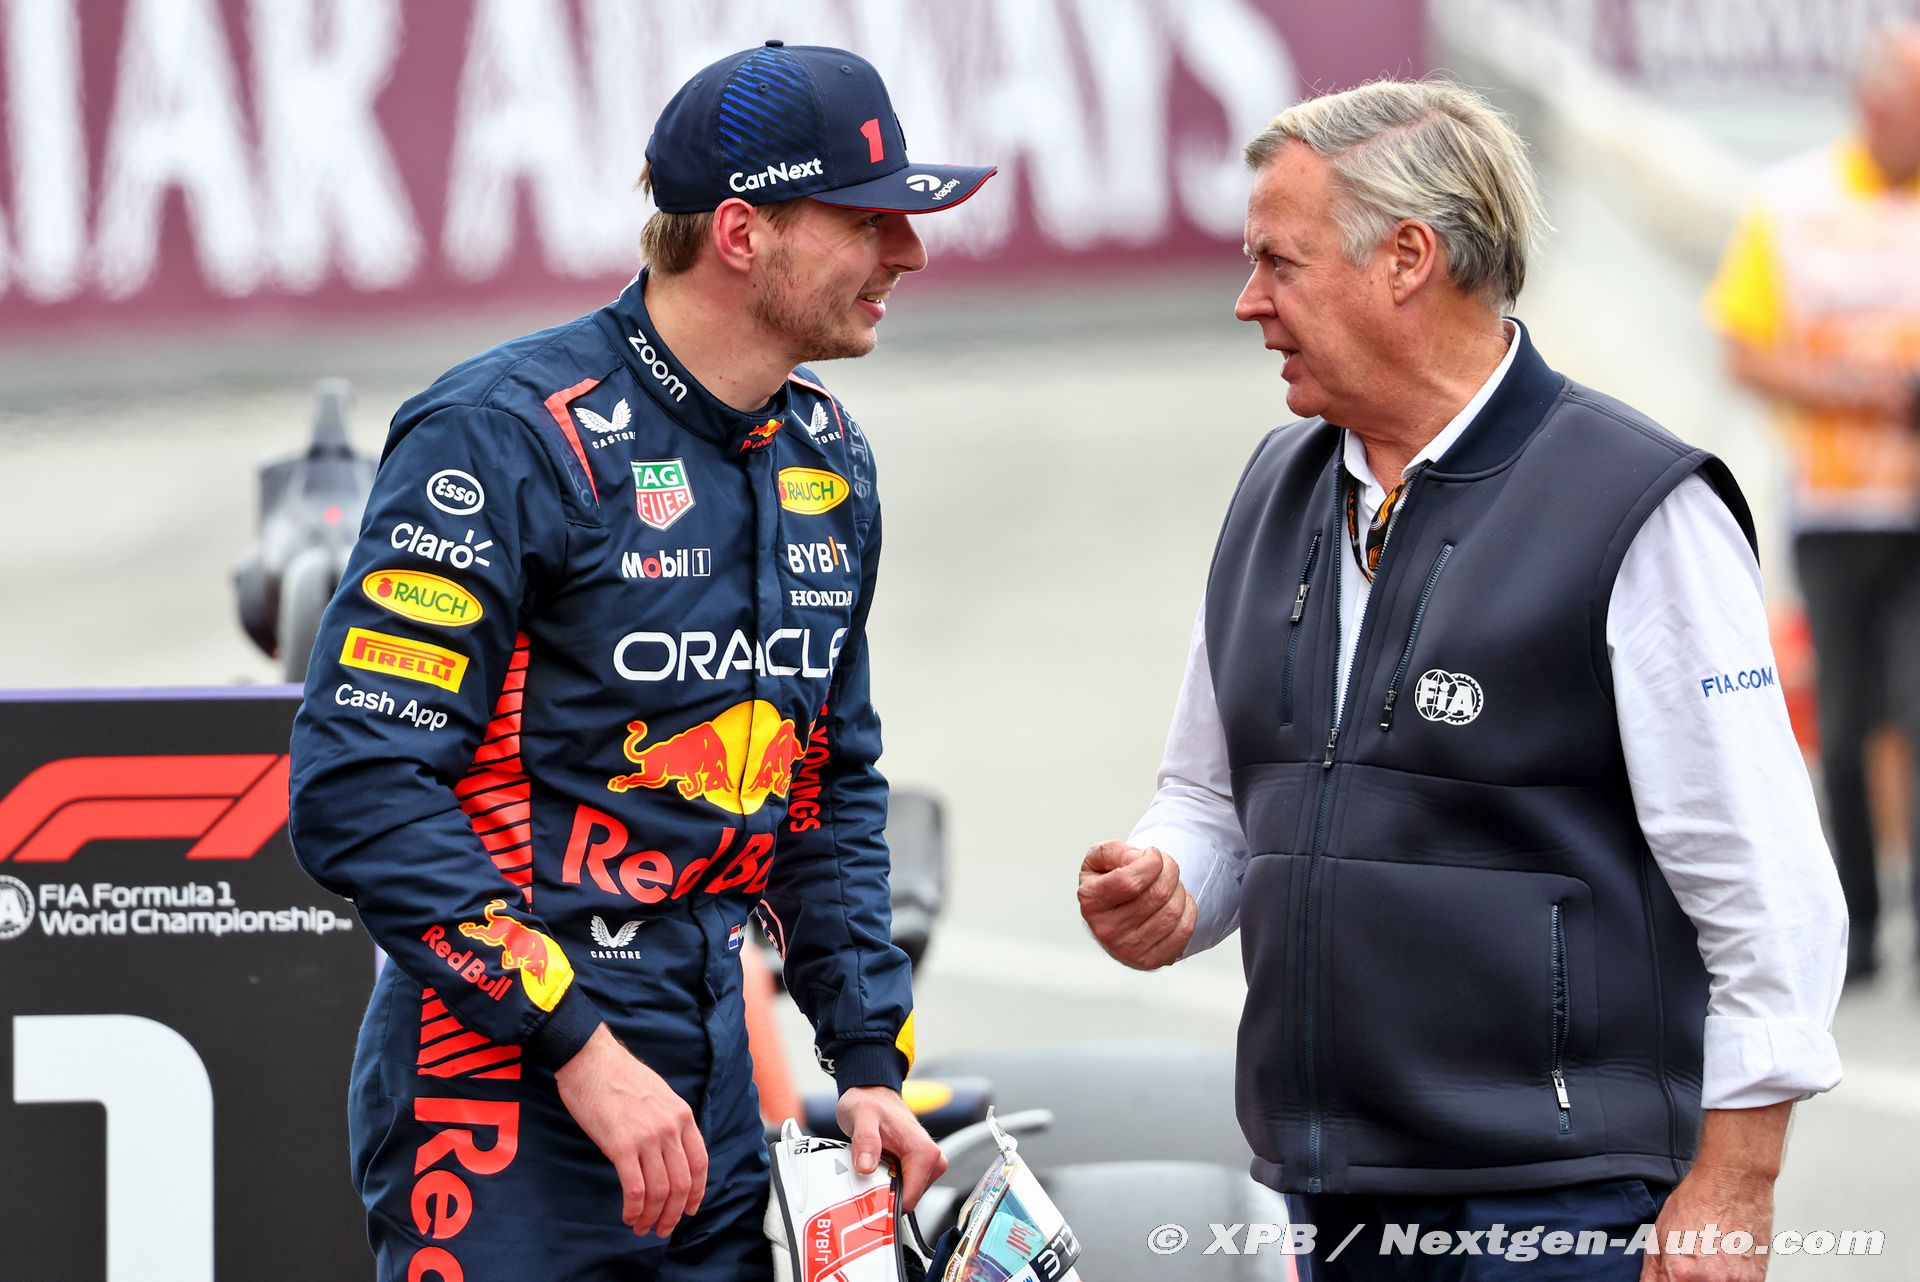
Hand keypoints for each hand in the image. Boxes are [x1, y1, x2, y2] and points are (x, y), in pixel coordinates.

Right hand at [555, 1024, 709, 1237]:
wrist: (590, 1059)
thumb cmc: (619, 1075)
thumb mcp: (659, 1094)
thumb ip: (669, 1121)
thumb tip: (671, 1151)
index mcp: (682, 1115)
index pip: (700, 1163)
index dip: (697, 1192)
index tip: (689, 1209)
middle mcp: (670, 1127)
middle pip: (682, 1183)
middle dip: (674, 1213)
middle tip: (664, 1228)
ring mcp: (647, 1137)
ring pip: (660, 1191)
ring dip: (653, 1216)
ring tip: (644, 1227)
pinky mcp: (621, 1145)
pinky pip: (635, 1188)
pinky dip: (634, 1209)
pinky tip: (628, 1216)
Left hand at [836, 1085, 947, 1211]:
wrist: (872, 1093)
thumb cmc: (869, 1103)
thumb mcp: (861, 1117)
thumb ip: (865, 1141)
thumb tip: (866, 1168)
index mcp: (924, 1152)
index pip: (910, 1199)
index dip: (886, 1203)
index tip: (866, 1198)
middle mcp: (933, 1160)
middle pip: (908, 1200)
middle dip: (885, 1196)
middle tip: (865, 1177)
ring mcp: (928, 1165)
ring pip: (906, 1196)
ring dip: (886, 1189)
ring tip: (870, 1168)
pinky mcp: (920, 1168)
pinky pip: (904, 1188)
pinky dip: (888, 1184)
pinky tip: (876, 1170)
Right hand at [1077, 840, 1194, 968]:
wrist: (1113, 917)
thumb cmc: (1108, 883)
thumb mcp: (1099, 860)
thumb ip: (1113, 851)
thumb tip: (1136, 858)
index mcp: (1091, 901)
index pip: (1130, 880)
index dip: (1151, 862)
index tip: (1152, 854)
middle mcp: (1106, 930)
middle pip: (1157, 894)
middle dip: (1170, 871)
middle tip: (1167, 866)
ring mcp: (1128, 949)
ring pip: (1172, 911)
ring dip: (1179, 890)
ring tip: (1170, 885)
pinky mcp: (1149, 960)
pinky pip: (1184, 931)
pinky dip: (1188, 910)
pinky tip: (1177, 903)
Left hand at [1639, 1104, 1788, 1279]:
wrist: (1735, 1181)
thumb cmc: (1699, 1200)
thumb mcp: (1660, 1233)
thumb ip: (1653, 1271)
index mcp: (1680, 1272)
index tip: (1671, 1276)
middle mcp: (1711, 1281)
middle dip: (1688, 1279)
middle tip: (1691, 1263)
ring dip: (1709, 1279)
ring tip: (1710, 1258)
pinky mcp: (1756, 1280)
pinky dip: (1730, 1278)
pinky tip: (1725, 1259)